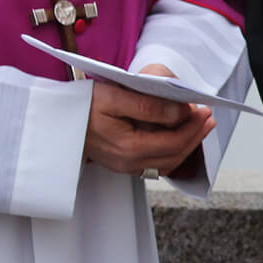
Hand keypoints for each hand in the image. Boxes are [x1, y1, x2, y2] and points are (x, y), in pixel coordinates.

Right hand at [84, 64, 213, 176]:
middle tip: (208, 117)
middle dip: (195, 135)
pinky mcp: (122, 163)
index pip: (173, 142)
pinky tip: (179, 137)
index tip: (204, 109)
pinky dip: (172, 150)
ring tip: (199, 126)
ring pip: (167, 162)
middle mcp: (128, 163)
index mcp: (128, 148)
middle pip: (174, 155)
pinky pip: (155, 163)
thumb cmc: (82, 105)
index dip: (193, 127)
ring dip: (187, 144)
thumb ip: (150, 106)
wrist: (54, 120)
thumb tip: (181, 112)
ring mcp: (125, 166)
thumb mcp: (116, 97)